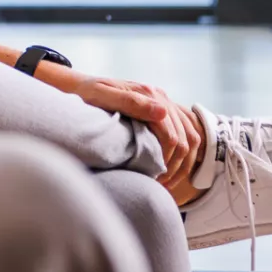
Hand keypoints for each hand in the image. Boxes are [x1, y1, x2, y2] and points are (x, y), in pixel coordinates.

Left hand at [69, 74, 201, 187]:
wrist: (80, 86)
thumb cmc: (86, 94)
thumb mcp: (101, 96)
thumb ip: (130, 103)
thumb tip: (163, 113)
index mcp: (148, 94)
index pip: (171, 134)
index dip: (165, 159)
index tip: (155, 178)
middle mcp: (161, 97)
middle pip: (184, 138)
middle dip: (176, 165)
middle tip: (161, 185)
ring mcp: (165, 102)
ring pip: (192, 136)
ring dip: (185, 161)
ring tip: (168, 181)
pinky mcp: (164, 108)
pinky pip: (189, 129)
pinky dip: (188, 150)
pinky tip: (177, 165)